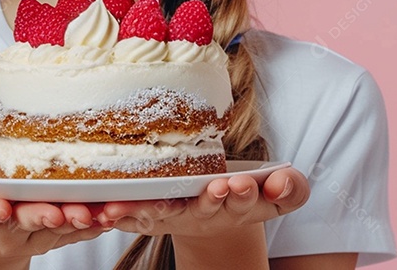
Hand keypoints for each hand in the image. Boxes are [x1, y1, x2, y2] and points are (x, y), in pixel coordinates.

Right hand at [0, 176, 105, 267]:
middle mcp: (4, 233)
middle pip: (23, 225)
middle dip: (38, 217)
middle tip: (52, 212)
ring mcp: (32, 237)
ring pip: (54, 231)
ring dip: (72, 221)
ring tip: (86, 212)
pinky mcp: (55, 236)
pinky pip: (75, 234)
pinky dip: (92, 225)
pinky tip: (106, 215)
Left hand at [94, 166, 308, 237]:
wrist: (216, 200)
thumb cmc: (248, 190)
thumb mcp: (278, 191)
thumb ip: (290, 188)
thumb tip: (283, 181)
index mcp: (237, 207)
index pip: (243, 204)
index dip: (242, 195)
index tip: (241, 182)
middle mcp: (206, 215)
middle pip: (206, 209)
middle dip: (209, 199)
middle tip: (216, 187)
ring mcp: (177, 215)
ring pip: (162, 215)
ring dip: (149, 211)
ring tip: (135, 206)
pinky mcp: (151, 214)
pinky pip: (133, 214)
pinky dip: (119, 212)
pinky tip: (106, 208)